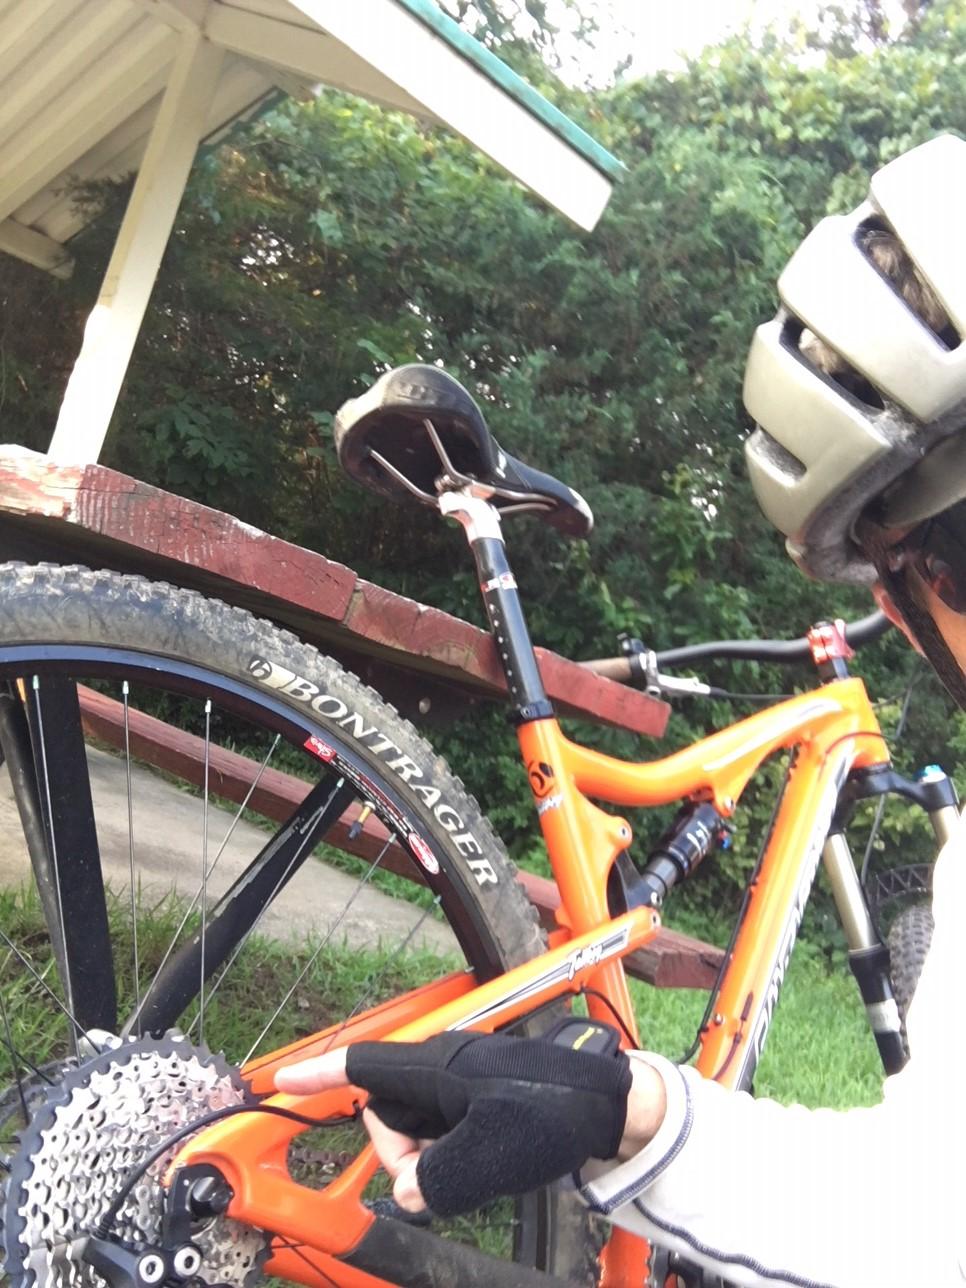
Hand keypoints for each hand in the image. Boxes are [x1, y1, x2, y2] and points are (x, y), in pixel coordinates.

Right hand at [275, 1032, 666, 1216]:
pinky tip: (483, 1164)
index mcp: (435, 1068)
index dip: (319, 1074)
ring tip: (472, 1168)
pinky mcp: (481, 1103)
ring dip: (429, 1160)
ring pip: (416, 1130)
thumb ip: (431, 1178)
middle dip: (400, 1154)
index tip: (280, 1080)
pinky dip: (450, 1157)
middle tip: (436, 1178)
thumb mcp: (484, 1155)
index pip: (363, 1067)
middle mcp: (443, 1069)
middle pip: (387, 1114)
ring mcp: (463, 1085)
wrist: (608, 1106)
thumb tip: (407, 1190)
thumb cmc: (549, 1116)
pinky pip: (443, 1134)